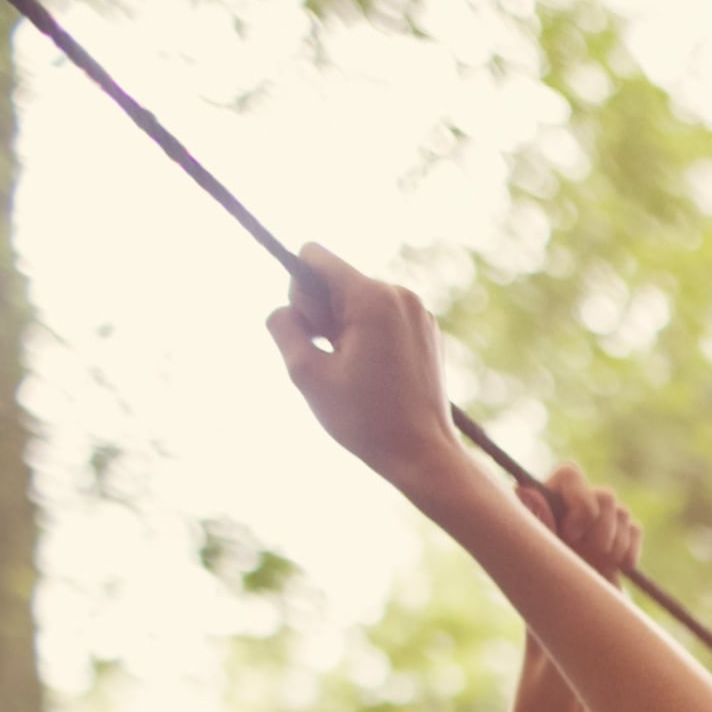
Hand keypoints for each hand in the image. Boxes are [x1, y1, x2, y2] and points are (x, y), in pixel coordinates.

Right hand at [268, 245, 461, 489]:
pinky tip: (375, 373)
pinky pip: (381, 317)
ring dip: (344, 328)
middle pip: (335, 279)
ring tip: (356, 371)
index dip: (299, 292)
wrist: (424, 455)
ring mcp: (419, 312)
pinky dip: (368, 336)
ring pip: (357, 300)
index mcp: (372, 297)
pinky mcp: (427, 330)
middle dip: (323, 314)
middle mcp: (401, 294)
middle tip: (336, 360)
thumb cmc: (365, 419)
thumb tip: (284, 308)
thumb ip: (283, 328)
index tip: (313, 332)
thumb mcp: (306, 373)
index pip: (314, 256)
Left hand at [521, 461, 642, 583]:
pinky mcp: (621, 536)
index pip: (571, 475)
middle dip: (602, 529)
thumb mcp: (538, 554)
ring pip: (623, 512)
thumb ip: (537, 522)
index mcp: (548, 500)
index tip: (571, 535)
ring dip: (614, 544)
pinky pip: (635, 529)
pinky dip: (629, 551)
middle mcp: (574, 503)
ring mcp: (600, 519)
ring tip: (597, 566)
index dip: (580, 501)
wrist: (568, 613)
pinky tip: (617, 568)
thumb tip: (526, 492)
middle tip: (588, 555)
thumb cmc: (544, 585)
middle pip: (605, 495)